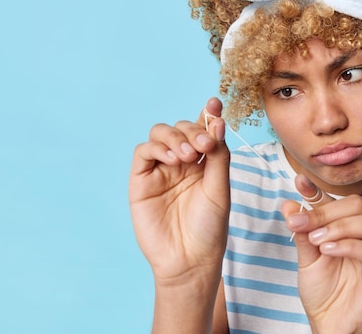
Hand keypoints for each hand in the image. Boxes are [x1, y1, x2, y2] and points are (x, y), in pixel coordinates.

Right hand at [128, 97, 230, 285]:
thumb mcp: (220, 188)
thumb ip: (218, 155)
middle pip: (183, 128)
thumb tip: (217, 121)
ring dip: (177, 137)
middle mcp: (182, 161)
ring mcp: (161, 169)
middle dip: (195, 130)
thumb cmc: (209, 227)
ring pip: (162, 133)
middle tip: (205, 146)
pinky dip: (158, 148)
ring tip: (190, 156)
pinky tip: (174, 160)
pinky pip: (144, 151)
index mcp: (204, 162)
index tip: (214, 102)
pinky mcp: (141, 179)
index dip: (208, 114)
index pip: (204, 130)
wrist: (189, 259)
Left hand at [282, 175, 361, 332]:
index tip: (299, 181)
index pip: (338, 201)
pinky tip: (329, 251)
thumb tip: (289, 204)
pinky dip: (352, 246)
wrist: (327, 324)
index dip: (319, 190)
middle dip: (329, 212)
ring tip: (319, 241)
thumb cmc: (322, 291)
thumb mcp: (306, 258)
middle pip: (360, 206)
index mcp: (350, 229)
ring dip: (344, 226)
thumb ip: (301, 232)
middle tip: (305, 226)